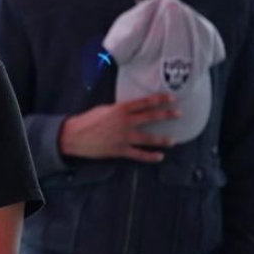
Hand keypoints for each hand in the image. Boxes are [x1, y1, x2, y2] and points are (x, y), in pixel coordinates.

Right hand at [59, 93, 177, 161]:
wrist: (74, 136)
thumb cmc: (86, 121)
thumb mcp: (104, 110)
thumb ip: (118, 111)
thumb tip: (129, 112)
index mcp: (120, 109)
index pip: (144, 102)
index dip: (159, 99)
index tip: (171, 98)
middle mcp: (125, 122)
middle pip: (151, 117)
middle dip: (166, 115)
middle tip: (178, 114)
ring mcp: (123, 137)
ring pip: (148, 138)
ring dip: (163, 139)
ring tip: (173, 140)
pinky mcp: (120, 150)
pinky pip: (139, 154)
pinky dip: (150, 156)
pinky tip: (159, 156)